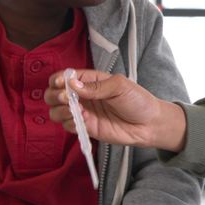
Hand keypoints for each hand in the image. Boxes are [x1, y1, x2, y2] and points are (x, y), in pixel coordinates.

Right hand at [45, 69, 186, 151]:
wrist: (150, 124)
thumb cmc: (138, 101)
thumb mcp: (119, 86)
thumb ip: (96, 87)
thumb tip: (72, 85)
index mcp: (90, 81)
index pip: (66, 77)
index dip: (58, 79)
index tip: (60, 83)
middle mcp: (83, 96)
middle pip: (55, 94)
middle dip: (55, 95)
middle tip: (66, 98)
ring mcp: (84, 113)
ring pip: (57, 111)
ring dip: (59, 110)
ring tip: (74, 111)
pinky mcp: (87, 128)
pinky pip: (68, 126)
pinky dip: (69, 123)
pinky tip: (81, 121)